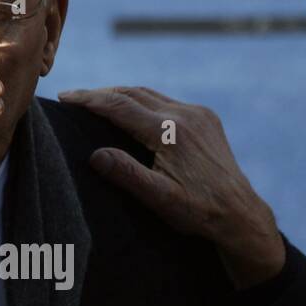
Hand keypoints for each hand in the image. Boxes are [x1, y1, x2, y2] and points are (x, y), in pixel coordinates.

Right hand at [57, 85, 284, 287]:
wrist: (240, 213)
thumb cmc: (199, 211)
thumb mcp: (159, 198)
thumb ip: (127, 174)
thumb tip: (95, 155)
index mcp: (169, 131)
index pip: (119, 106)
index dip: (89, 100)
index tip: (65, 97)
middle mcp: (184, 114)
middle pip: (133, 93)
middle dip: (101, 94)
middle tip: (74, 97)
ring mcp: (198, 114)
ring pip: (151, 95)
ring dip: (122, 95)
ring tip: (97, 101)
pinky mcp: (206, 119)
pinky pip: (167, 102)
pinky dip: (144, 102)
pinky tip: (133, 111)